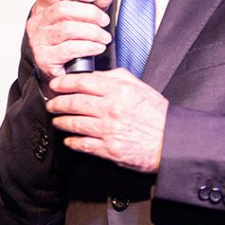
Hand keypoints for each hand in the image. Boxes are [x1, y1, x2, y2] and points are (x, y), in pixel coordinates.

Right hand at [26, 0, 116, 92]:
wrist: (58, 72)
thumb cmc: (68, 42)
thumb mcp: (83, 18)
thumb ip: (96, 3)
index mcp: (43, 7)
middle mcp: (37, 22)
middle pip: (63, 9)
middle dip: (90, 13)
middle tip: (104, 21)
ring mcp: (38, 41)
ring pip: (68, 29)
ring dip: (93, 32)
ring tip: (104, 37)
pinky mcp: (45, 59)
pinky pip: (70, 49)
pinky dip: (89, 47)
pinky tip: (98, 47)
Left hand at [46, 69, 167, 172]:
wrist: (172, 142)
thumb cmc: (159, 115)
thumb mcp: (141, 88)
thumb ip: (117, 78)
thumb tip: (96, 75)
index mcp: (119, 91)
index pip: (83, 82)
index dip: (64, 83)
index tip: (56, 85)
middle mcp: (111, 109)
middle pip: (74, 103)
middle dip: (57, 103)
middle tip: (52, 104)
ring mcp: (108, 130)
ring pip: (74, 123)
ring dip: (61, 121)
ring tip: (57, 120)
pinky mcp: (109, 149)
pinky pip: (83, 144)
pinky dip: (72, 142)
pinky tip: (68, 139)